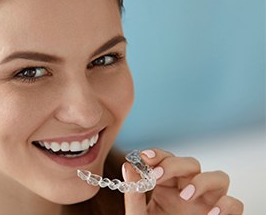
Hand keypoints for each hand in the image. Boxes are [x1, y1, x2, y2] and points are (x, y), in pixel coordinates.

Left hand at [123, 148, 243, 214]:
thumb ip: (134, 194)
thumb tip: (128, 166)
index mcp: (167, 185)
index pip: (166, 160)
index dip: (158, 155)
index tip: (145, 157)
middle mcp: (189, 189)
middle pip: (191, 164)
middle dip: (174, 165)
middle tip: (156, 176)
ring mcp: (208, 202)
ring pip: (219, 177)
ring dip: (203, 181)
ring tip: (185, 196)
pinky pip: (235, 204)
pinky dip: (226, 205)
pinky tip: (211, 214)